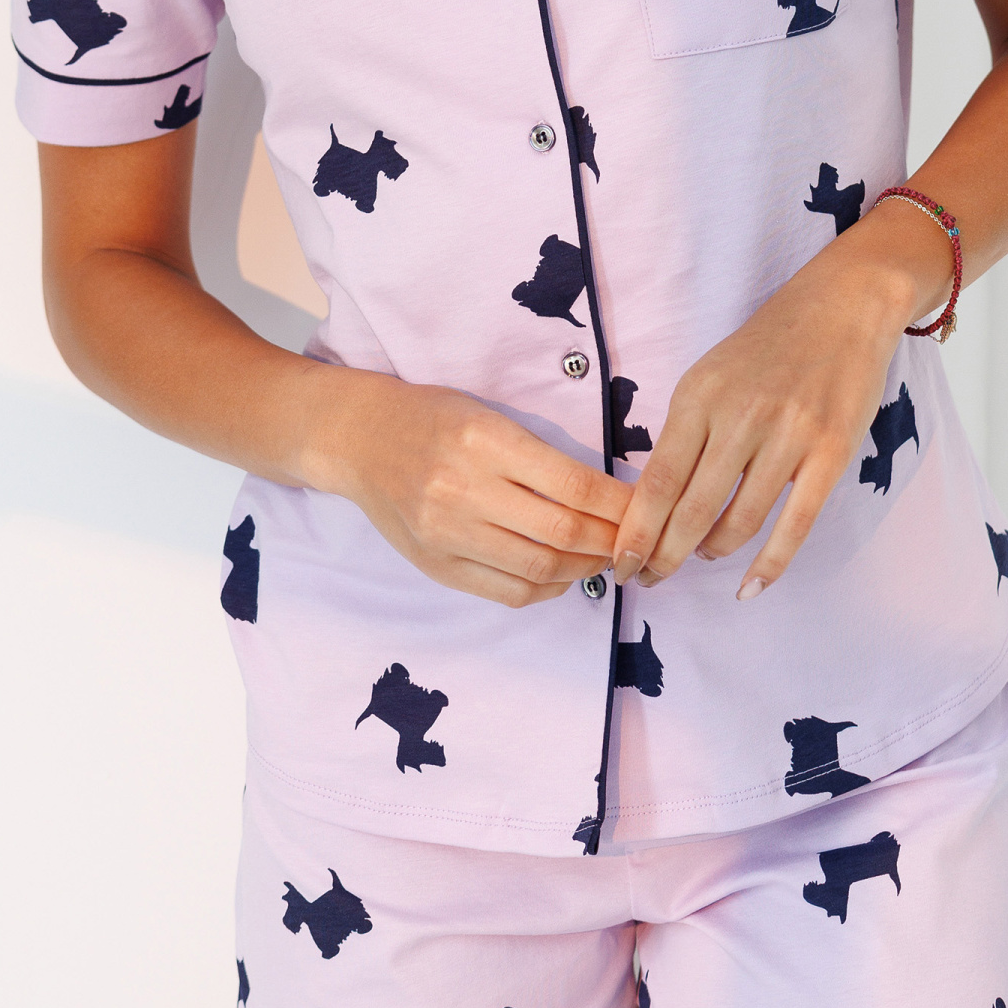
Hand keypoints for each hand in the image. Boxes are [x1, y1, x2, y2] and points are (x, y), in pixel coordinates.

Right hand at [308, 370, 625, 606]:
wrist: (360, 439)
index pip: (574, 485)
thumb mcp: (489, 415)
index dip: (620, 505)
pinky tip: (564, 575)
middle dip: (612, 540)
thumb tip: (609, 497)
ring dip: (585, 568)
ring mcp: (447, 534)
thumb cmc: (432, 418)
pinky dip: (548, 589)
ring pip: (540, 570)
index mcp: (485, 441)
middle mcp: (464, 490)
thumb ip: (542, 456)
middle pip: (563, 532)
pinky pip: (507, 592)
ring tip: (605, 556)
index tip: (647, 508)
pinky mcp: (436, 565)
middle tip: (635, 539)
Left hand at [607, 217, 939, 598]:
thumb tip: (655, 503)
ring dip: (712, 553)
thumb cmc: (768, 346)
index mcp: (699, 397)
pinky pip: (794, 525)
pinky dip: (769, 565)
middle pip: (691, 511)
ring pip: (738, 522)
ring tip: (703, 558)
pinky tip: (750, 587)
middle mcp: (739, 418)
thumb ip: (685, 432)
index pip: (657, 483)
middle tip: (651, 579)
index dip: (636, 534)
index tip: (620, 565)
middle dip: (664, 557)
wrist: (841, 307)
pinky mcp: (830, 454)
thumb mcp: (709, 375)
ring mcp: (788, 437)